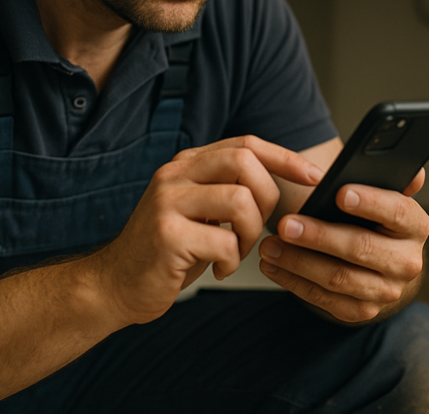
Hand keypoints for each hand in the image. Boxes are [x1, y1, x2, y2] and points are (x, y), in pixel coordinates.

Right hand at [91, 136, 323, 326]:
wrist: (116, 284)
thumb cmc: (166, 251)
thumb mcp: (199, 209)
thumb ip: (229, 188)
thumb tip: (285, 180)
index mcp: (187, 164)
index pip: (245, 143)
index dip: (285, 157)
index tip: (313, 176)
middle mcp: (175, 174)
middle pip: (245, 162)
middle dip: (267, 199)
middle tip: (256, 228)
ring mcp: (168, 202)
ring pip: (241, 201)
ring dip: (250, 235)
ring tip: (233, 251)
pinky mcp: (167, 234)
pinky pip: (224, 242)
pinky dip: (231, 262)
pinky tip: (216, 267)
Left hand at [258, 169, 428, 322]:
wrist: (377, 260)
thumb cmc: (371, 218)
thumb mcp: (380, 193)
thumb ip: (387, 178)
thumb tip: (413, 172)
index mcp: (415, 225)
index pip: (397, 212)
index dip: (370, 202)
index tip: (338, 193)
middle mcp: (407, 262)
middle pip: (361, 248)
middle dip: (319, 236)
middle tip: (286, 224)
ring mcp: (386, 291)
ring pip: (339, 277)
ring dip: (298, 261)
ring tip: (270, 246)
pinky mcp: (363, 310)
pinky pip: (325, 299)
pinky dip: (294, 282)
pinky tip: (274, 266)